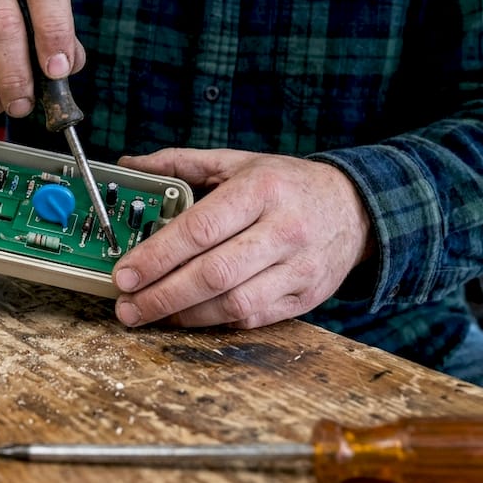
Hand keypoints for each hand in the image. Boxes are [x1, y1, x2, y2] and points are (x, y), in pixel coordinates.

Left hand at [112, 148, 374, 328]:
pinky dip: (215, 321)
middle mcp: (283, 229)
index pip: (199, 229)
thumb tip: (131, 163)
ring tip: (151, 313)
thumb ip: (182, 163)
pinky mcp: (305, 297)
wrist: (356, 208)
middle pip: (213, 274)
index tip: (125, 273)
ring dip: (184, 314)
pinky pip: (253, 317)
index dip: (157, 256)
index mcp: (260, 189)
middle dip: (161, 295)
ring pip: (233, 303)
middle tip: (128, 306)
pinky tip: (188, 315)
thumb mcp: (238, 161)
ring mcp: (298, 267)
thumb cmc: (287, 184)